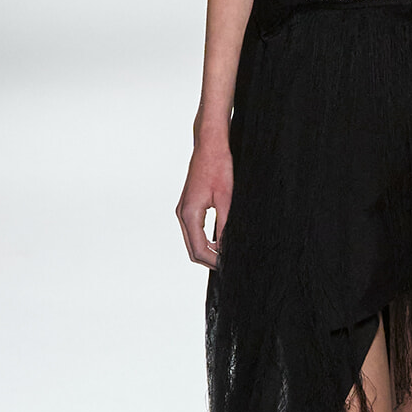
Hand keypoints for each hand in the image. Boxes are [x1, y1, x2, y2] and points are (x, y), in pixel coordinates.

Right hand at [177, 139, 232, 269]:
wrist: (209, 145)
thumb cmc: (218, 166)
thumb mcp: (226, 198)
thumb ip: (225, 225)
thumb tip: (227, 247)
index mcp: (189, 214)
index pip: (198, 250)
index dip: (214, 261)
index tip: (229, 266)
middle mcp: (182, 214)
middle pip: (192, 249)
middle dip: (209, 260)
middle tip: (229, 264)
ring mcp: (183, 210)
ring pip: (192, 241)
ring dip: (207, 251)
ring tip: (226, 255)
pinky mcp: (188, 205)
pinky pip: (193, 230)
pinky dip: (204, 240)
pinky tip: (220, 241)